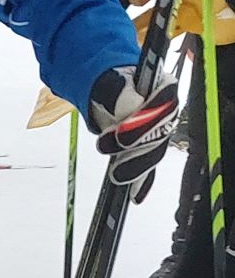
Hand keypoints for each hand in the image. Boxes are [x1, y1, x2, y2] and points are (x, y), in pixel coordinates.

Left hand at [88, 66, 179, 198]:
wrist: (112, 91)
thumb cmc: (114, 84)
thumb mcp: (112, 82)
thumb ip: (120, 95)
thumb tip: (128, 109)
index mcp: (163, 89)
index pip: (162, 106)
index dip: (142, 121)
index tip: (120, 133)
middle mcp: (168, 111)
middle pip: (159, 133)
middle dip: (136, 146)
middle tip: (110, 150)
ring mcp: (161, 131)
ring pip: (154, 152)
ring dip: (136, 166)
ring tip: (117, 174)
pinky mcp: (150, 147)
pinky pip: (148, 166)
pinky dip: (142, 181)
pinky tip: (136, 195)